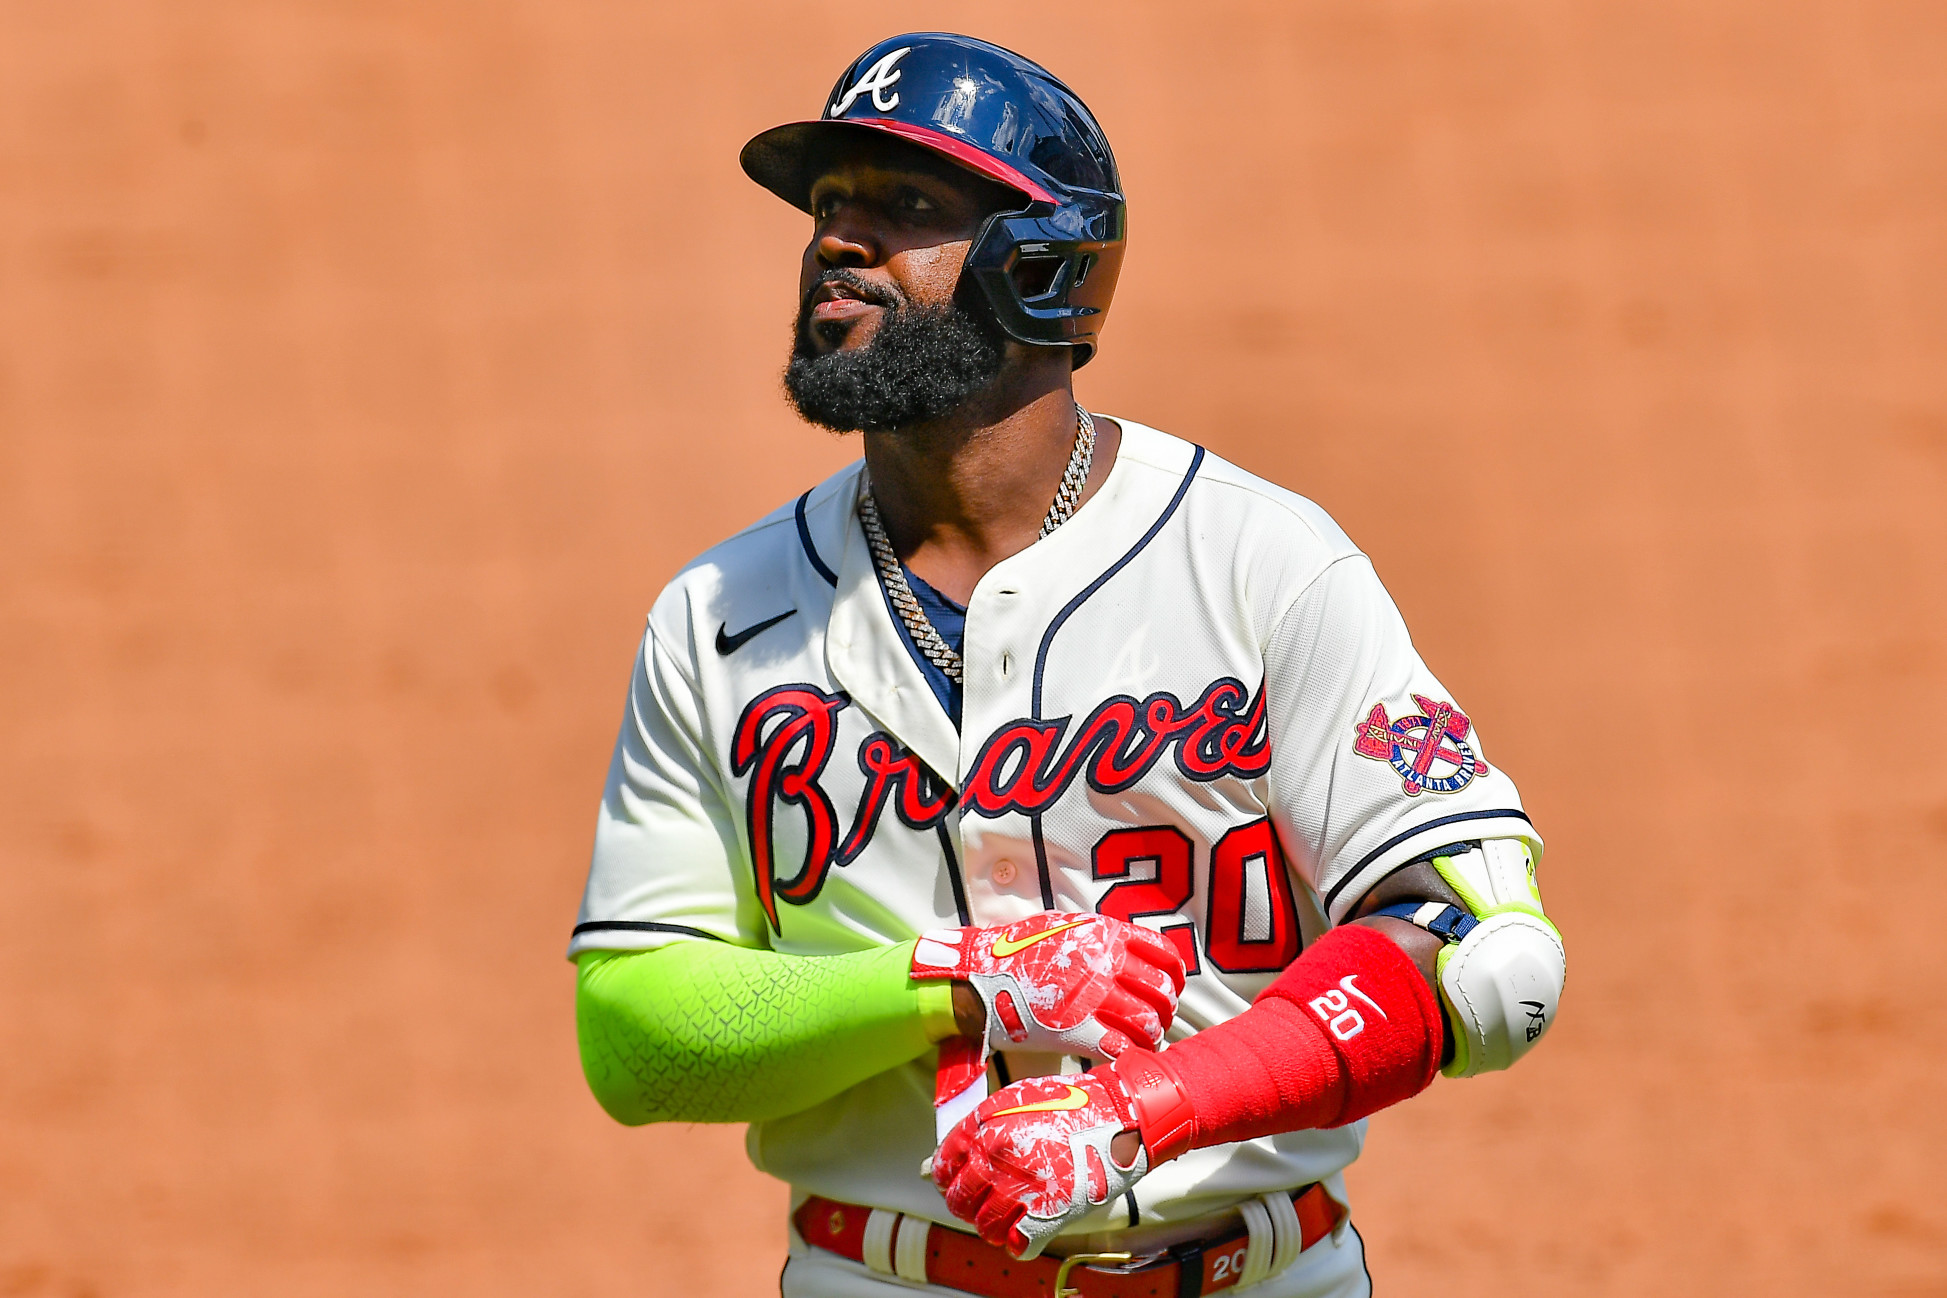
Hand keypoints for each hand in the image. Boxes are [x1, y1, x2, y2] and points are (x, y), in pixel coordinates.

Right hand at [911, 912, 1184, 1058]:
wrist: (980, 978)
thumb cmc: (1017, 951)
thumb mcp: (1063, 926)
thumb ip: (1098, 935)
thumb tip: (1127, 948)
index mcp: (1105, 935)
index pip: (1163, 954)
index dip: (1174, 974)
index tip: (1171, 986)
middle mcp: (1105, 965)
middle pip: (1160, 993)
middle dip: (1164, 1009)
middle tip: (1158, 1017)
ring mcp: (1093, 1000)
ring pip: (1146, 1023)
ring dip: (1151, 1034)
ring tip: (1145, 1039)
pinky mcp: (1077, 1032)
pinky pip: (1121, 1048)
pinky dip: (1131, 1054)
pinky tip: (1128, 1055)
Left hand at [930, 1069, 1147, 1258]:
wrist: (1121, 1111)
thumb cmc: (1069, 1103)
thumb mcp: (1012, 1102)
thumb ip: (971, 1133)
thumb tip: (927, 1169)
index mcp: (984, 1130)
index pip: (942, 1169)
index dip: (951, 1178)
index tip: (964, 1180)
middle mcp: (996, 1160)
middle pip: (959, 1202)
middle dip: (971, 1203)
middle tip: (991, 1198)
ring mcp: (1022, 1189)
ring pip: (985, 1228)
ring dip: (995, 1226)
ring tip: (1013, 1214)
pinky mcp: (1050, 1213)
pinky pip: (1018, 1246)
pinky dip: (1020, 1244)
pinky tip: (1029, 1229)